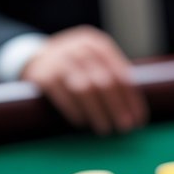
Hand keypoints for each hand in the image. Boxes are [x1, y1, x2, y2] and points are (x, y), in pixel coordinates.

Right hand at [21, 26, 147, 134]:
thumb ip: (113, 79)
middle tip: (125, 128)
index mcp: (97, 45)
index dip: (132, 100)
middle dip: (117, 108)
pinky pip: (63, 96)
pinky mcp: (43, 74)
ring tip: (105, 129)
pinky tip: (83, 123)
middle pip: (104, 82)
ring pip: (84, 89)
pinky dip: (75, 111)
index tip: (138, 120)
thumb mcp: (94, 63)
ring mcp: (59, 60)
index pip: (121, 74)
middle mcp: (79, 48)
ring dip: (97, 113)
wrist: (34, 58)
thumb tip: (137, 115)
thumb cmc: (75, 67)